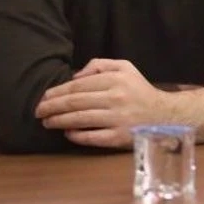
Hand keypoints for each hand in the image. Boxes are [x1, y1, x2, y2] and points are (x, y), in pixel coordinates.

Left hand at [35, 59, 170, 148]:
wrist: (165, 115)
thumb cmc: (140, 91)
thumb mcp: (125, 68)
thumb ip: (99, 65)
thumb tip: (75, 76)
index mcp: (116, 80)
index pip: (79, 85)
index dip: (58, 92)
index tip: (44, 98)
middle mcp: (116, 98)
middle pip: (75, 102)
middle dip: (52, 107)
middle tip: (38, 111)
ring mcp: (117, 119)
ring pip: (80, 120)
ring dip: (59, 121)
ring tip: (47, 122)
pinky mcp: (119, 137)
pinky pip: (91, 137)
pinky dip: (76, 136)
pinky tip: (67, 133)